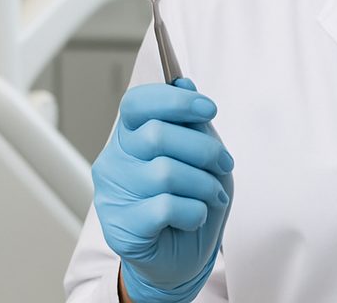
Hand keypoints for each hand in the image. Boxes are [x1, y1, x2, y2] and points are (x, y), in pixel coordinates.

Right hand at [92, 78, 234, 302]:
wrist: (182, 255)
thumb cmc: (190, 198)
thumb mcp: (200, 154)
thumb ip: (191, 121)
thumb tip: (185, 81)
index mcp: (129, 136)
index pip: (136, 103)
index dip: (174, 100)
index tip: (208, 108)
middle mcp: (114, 161)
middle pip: (158, 135)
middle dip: (204, 149)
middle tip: (224, 164)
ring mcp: (112, 195)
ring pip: (165, 173)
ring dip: (204, 184)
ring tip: (212, 195)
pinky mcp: (121, 227)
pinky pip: (165, 206)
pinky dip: (193, 211)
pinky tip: (193, 216)